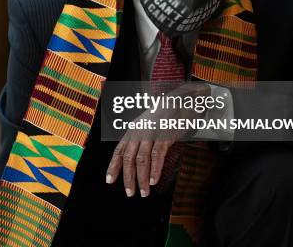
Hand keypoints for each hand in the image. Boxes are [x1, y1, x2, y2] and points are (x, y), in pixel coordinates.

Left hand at [105, 82, 209, 196]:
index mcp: (132, 129)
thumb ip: (140, 140)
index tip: (109, 180)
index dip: (113, 166)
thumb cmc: (166, 115)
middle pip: (128, 158)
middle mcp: (139, 131)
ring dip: (141, 178)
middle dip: (128, 178)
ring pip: (142, 159)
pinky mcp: (164, 135)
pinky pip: (157, 155)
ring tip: (143, 192)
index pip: (119, 150)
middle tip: (130, 193)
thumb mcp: (147, 125)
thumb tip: (135, 161)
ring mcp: (151, 133)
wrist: (183, 100)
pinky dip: (155, 169)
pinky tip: (153, 181)